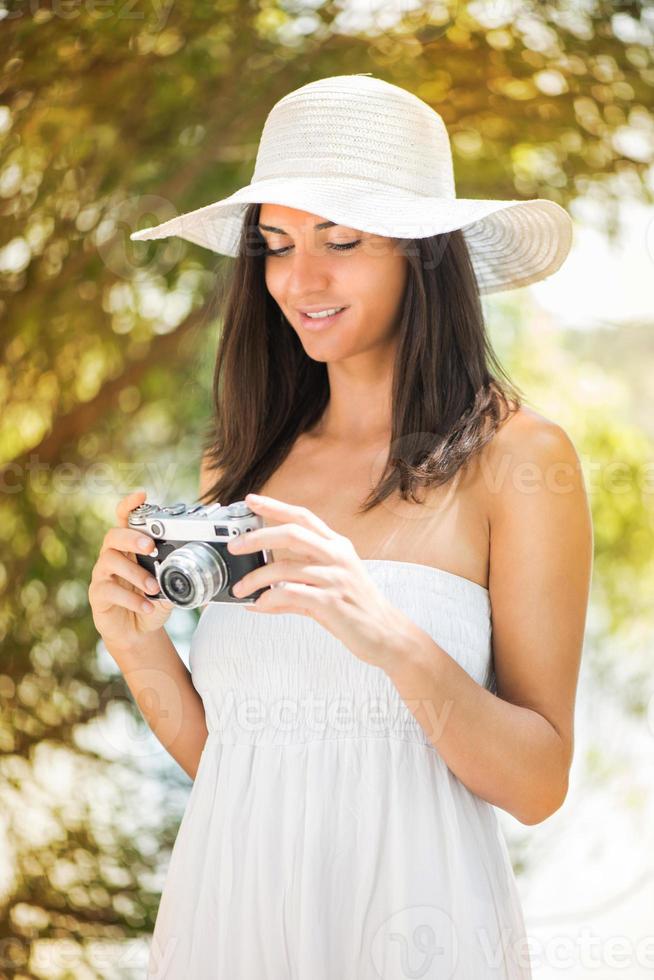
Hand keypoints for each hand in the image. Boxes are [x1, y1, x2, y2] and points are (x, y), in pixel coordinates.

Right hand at [88, 489, 175, 655]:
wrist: (138, 632)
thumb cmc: (151, 601)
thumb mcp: (168, 586)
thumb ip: (175, 575)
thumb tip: (192, 569)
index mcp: (130, 547)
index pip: (125, 520)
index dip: (130, 505)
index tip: (142, 494)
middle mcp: (113, 556)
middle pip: (113, 536)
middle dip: (131, 538)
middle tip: (150, 546)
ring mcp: (103, 575)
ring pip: (110, 562)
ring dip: (136, 573)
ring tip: (154, 588)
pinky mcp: (98, 594)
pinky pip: (110, 590)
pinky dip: (132, 599)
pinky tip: (147, 607)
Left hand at [227, 492, 412, 672]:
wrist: (386, 633)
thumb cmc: (356, 608)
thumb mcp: (330, 585)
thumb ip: (296, 584)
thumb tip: (260, 594)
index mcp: (337, 546)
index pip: (303, 517)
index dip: (275, 506)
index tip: (251, 500)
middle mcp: (337, 556)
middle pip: (291, 534)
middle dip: (257, 537)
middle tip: (235, 547)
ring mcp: (335, 578)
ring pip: (285, 568)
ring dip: (256, 578)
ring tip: (240, 589)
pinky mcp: (332, 602)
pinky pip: (290, 595)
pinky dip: (269, 600)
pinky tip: (259, 605)